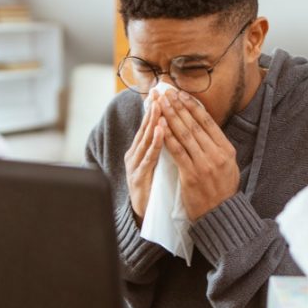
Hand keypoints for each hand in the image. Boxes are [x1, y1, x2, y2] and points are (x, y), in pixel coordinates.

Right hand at [124, 90, 164, 223]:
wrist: (143, 216)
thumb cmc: (153, 189)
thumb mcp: (158, 164)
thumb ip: (162, 147)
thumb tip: (172, 128)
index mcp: (141, 151)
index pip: (150, 125)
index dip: (155, 108)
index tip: (162, 91)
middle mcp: (135, 155)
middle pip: (146, 128)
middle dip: (154, 109)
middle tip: (160, 91)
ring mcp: (135, 166)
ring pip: (146, 139)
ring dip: (153, 121)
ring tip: (160, 105)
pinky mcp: (138, 178)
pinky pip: (149, 158)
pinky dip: (156, 143)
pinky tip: (162, 131)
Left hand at [159, 89, 238, 220]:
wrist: (221, 215)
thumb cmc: (222, 189)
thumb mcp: (228, 165)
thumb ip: (218, 147)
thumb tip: (205, 126)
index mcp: (227, 149)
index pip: (207, 122)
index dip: (192, 106)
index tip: (180, 94)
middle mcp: (217, 154)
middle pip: (194, 124)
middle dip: (178, 106)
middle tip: (166, 93)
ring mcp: (205, 164)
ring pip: (185, 135)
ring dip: (170, 117)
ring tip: (160, 104)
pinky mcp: (192, 175)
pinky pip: (177, 152)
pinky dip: (167, 137)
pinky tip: (159, 126)